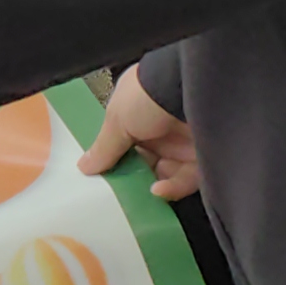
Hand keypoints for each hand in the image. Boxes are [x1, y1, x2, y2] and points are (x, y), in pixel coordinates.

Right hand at [78, 69, 200, 200]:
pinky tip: (158, 190)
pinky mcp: (201, 156)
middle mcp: (160, 126)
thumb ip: (104, 148)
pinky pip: (185, 180)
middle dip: (132, 179)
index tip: (102, 178)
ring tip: (139, 196)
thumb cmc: (149, 95)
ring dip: (150, 187)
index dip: (113, 161)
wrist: (189, 88)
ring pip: (164, 174)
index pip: (123, 142)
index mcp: (136, 113)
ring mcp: (181, 141)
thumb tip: (84, 166)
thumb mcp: (116, 120)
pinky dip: (172, 188)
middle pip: (143, 162)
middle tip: (120, 195)